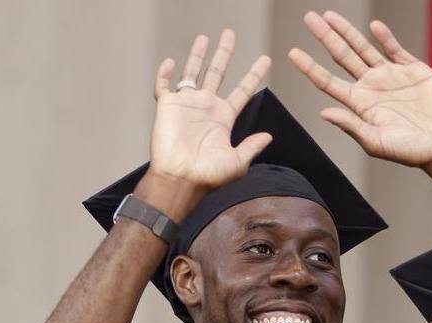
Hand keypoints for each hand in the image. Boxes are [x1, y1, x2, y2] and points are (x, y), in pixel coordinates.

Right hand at [147, 29, 274, 201]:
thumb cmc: (207, 176)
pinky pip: (163, 86)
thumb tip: (268, 136)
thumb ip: (252, 146)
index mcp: (223, 118)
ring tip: (204, 38)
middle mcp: (205, 108)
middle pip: (217, 73)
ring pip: (192, 73)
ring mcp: (186, 105)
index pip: (242, 91)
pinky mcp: (167, 107)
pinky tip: (169, 62)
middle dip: (224, 54)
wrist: (180, 180)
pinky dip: (164, 74)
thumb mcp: (238, 162)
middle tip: (230, 35)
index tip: (265, 60)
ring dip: (198, 55)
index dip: (253, 75)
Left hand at [288, 11, 431, 166]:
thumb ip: (351, 126)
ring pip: (363, 48)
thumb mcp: (376, 142)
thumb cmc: (408, 151)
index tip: (292, 53)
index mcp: (357, 103)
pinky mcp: (412, 70)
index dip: (310, 67)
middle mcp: (369, 86)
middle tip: (309, 18)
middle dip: (326, 37)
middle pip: (342, 56)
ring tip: (330, 15)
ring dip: (347, 31)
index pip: (327, 81)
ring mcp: (390, 75)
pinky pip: (394, 49)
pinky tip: (373, 26)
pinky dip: (385, 37)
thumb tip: (324, 113)